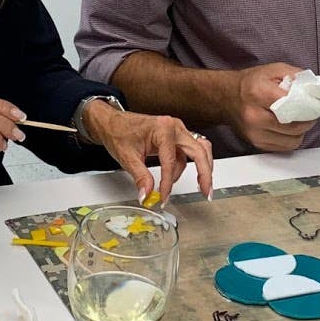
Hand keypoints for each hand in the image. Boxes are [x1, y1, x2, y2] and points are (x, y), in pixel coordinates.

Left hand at [82, 101, 213, 202]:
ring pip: (199, 151)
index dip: (168, 183)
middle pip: (199, 151)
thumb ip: (140, 177)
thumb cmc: (119, 133)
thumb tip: (147, 195)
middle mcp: (175, 127)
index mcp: (163, 128)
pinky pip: (190, 152)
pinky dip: (191, 166)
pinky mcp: (178, 137)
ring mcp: (178, 131)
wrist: (113, 123)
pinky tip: (180, 178)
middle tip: (206, 192)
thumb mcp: (127, 157)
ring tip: (201, 187)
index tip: (163, 197)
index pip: (171, 161)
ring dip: (201, 169)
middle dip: (205, 173)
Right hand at [227, 62, 314, 152]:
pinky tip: (289, 128)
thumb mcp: (273, 70)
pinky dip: (291, 139)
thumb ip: (296, 75)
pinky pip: (284, 147)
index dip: (309, 105)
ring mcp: (255, 132)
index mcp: (258, 93)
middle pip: (294, 126)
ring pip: (292, 140)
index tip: (316, 104)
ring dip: (301, 131)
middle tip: (310, 112)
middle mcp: (255, 116)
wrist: (226, 97)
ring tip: (298, 120)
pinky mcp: (256, 143)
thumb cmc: (249, 84)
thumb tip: (314, 87)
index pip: (293, 104)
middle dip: (308, 119)